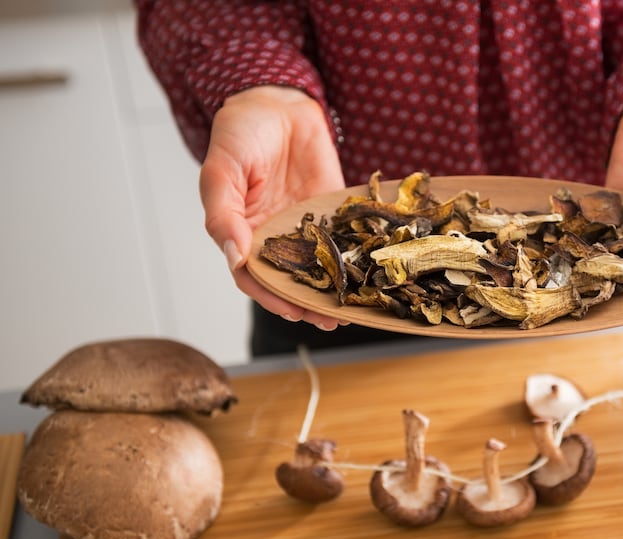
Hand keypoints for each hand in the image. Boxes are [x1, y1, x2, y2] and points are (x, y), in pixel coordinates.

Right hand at [199, 85, 345, 329]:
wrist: (276, 103)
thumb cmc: (239, 134)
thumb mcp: (221, 171)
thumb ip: (223, 214)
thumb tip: (234, 257)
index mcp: (242, 232)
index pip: (254, 276)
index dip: (272, 296)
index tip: (292, 310)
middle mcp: (274, 236)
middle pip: (290, 279)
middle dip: (309, 303)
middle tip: (330, 320)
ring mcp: (304, 226)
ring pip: (319, 266)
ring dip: (334, 288)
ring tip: (354, 310)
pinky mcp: (330, 211)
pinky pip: (343, 238)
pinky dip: (354, 257)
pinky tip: (370, 273)